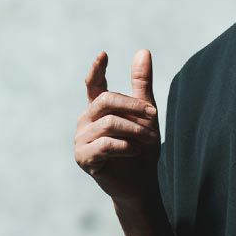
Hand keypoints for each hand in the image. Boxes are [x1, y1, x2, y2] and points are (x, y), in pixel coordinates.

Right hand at [76, 49, 159, 206]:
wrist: (141, 184)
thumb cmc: (142, 150)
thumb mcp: (146, 115)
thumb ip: (142, 85)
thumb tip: (143, 51)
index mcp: (97, 109)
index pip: (93, 84)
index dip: (96, 69)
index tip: (103, 55)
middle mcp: (85, 121)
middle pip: (106, 101)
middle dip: (133, 107)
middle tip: (154, 117)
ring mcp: (81, 140)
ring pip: (108, 123)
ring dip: (134, 130)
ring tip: (148, 140)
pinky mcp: (83, 158)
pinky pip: (104, 144)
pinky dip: (125, 146)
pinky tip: (135, 150)